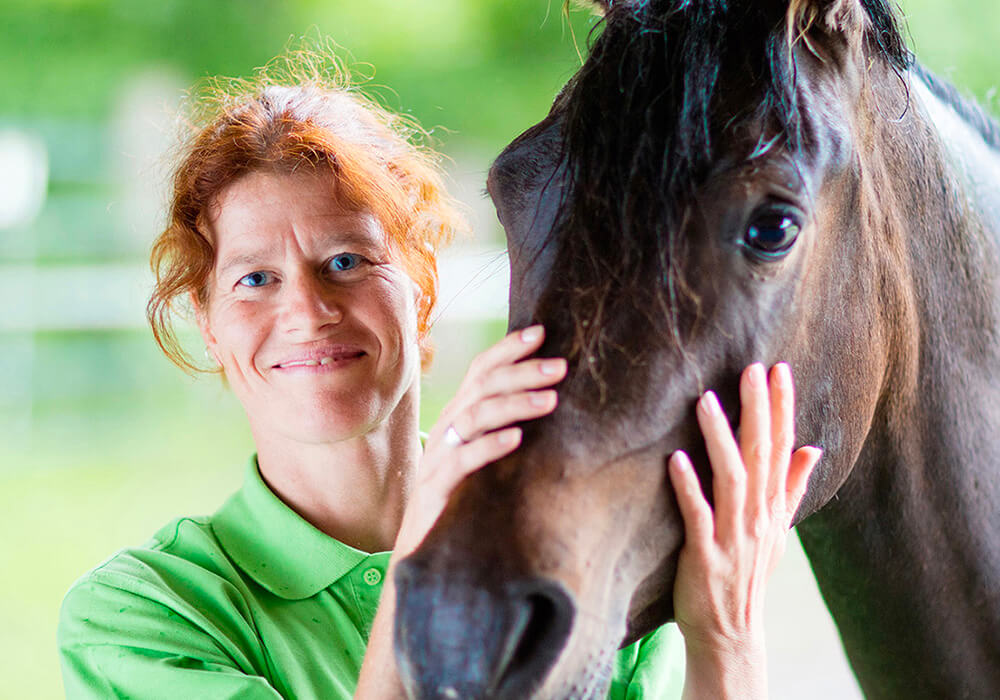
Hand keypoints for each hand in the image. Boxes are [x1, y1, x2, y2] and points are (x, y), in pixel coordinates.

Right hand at [393, 324, 566, 555]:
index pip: (481, 370)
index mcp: (459, 415)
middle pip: (482, 387)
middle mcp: (447, 429)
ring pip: (474, 417)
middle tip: (560, 367)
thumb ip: (507, 427)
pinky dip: (489, 446)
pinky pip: (463, 461)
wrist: (423, 550)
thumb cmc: (464, 497)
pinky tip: (516, 438)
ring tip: (550, 400)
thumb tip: (554, 399)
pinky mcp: (436, 488)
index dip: (508, 348)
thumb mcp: (485, 455)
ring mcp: (439, 457)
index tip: (542, 332)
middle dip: (522, 372)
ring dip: (514, 404)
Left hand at [668, 362, 820, 699]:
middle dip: (757, 410)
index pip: (782, 448)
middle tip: (750, 369)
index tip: (778, 370)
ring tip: (704, 400)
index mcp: (772, 507)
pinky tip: (676, 460)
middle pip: (761, 455)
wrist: (730, 633)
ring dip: (719, 438)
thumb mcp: (777, 530)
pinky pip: (697, 516)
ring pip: (731, 479)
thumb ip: (791, 486)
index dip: (781, 409)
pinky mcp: (705, 556)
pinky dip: (688, 487)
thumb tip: (813, 446)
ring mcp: (733, 536)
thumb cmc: (746, 574)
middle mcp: (757, 517)